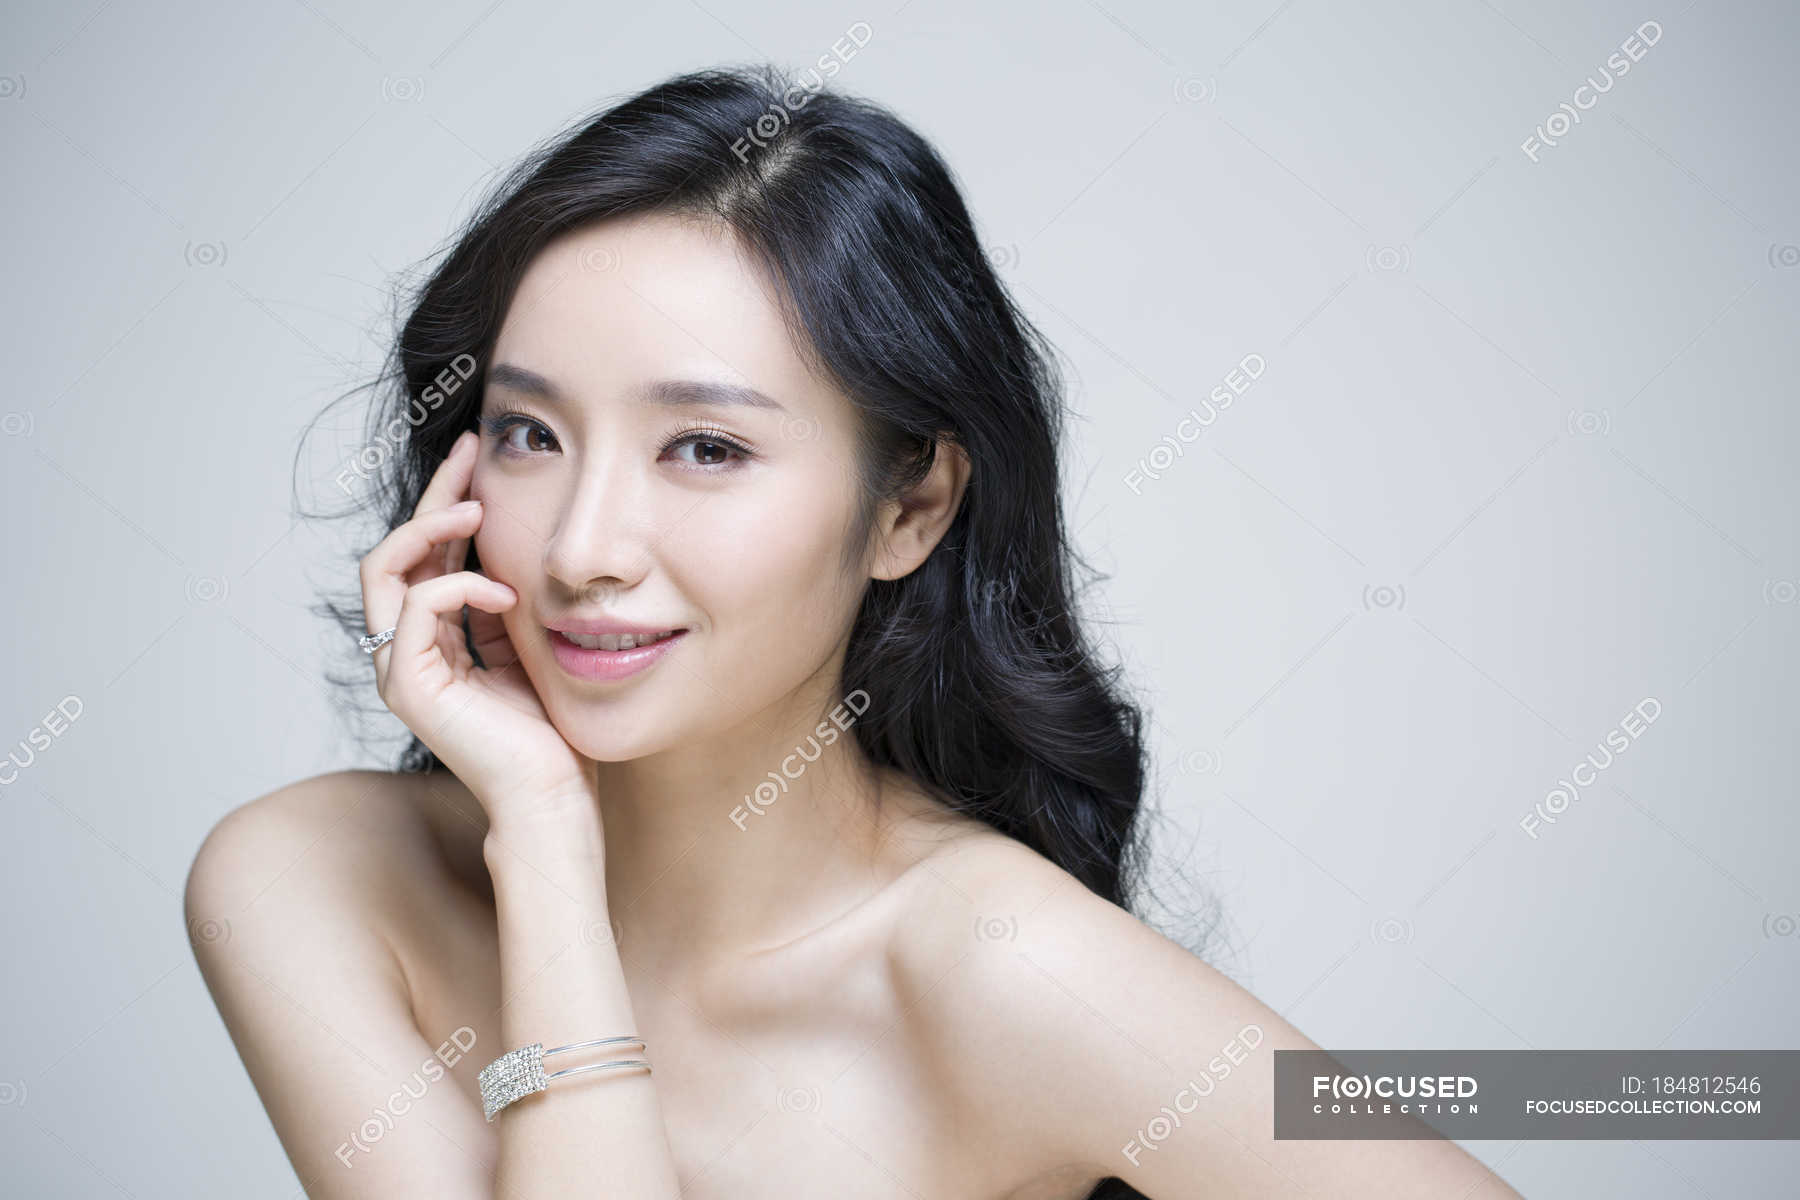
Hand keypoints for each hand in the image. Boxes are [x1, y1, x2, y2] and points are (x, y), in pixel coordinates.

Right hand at [359, 429, 597, 824]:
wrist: (553, 795)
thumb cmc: (552, 732)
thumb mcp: (530, 644)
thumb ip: (508, 602)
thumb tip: (515, 547)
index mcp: (435, 638)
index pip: (427, 554)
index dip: (448, 501)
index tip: (480, 458)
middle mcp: (406, 651)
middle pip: (397, 550)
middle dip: (433, 493)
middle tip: (470, 452)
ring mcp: (400, 669)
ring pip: (386, 569)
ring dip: (429, 527)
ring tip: (477, 507)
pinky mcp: (409, 686)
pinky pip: (414, 607)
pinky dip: (457, 585)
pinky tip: (505, 591)